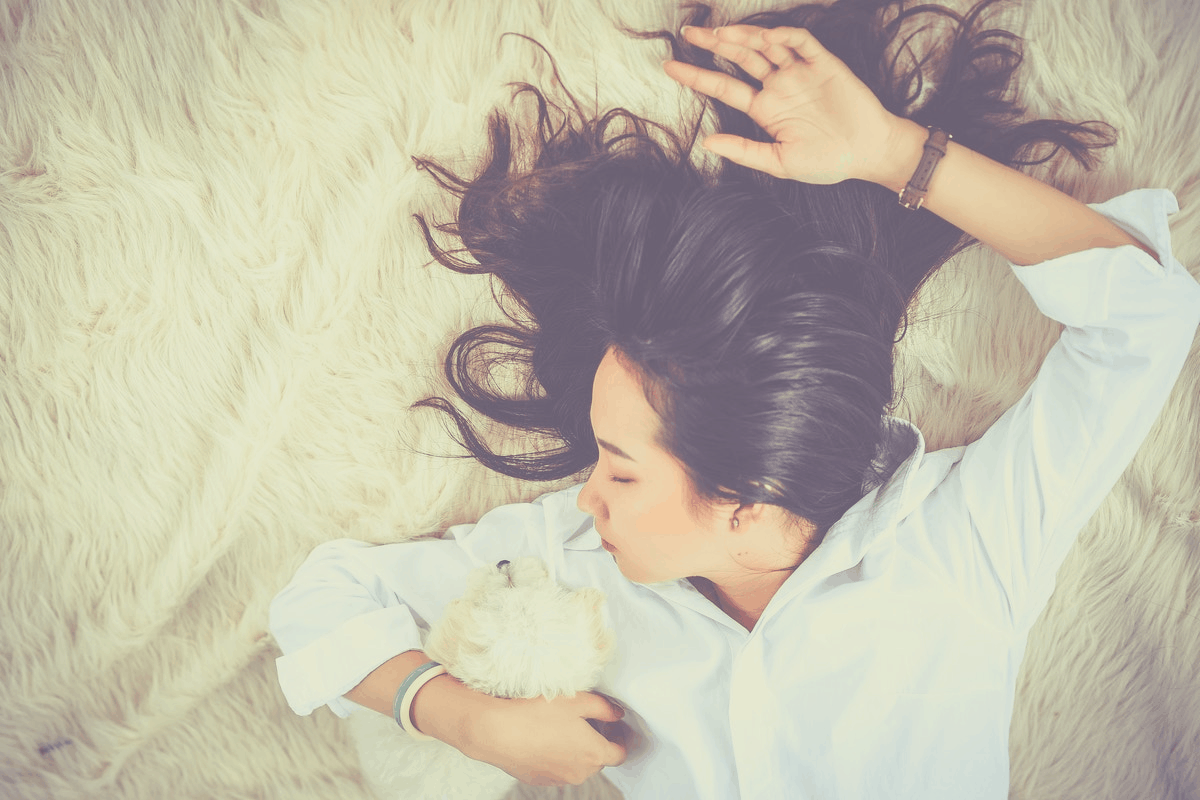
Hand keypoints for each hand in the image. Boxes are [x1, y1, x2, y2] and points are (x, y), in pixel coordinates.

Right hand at [465, 691, 628, 786]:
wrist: (498, 732)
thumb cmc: (538, 714)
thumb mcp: (577, 700)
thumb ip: (604, 707)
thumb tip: (617, 714)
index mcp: (594, 753)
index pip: (620, 754)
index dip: (619, 739)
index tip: (612, 726)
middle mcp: (580, 773)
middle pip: (598, 759)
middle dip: (595, 742)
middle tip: (583, 721)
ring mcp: (560, 779)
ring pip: (576, 765)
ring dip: (574, 751)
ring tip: (558, 728)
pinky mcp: (540, 780)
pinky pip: (556, 769)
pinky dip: (555, 757)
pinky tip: (542, 739)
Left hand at [664, 25, 902, 184]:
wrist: (869, 153)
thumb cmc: (827, 162)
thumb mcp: (779, 163)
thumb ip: (744, 151)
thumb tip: (707, 143)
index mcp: (765, 109)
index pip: (724, 87)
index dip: (697, 76)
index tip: (670, 66)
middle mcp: (778, 86)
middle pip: (740, 58)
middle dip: (715, 44)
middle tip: (689, 33)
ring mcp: (800, 72)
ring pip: (766, 46)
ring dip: (745, 36)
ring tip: (722, 33)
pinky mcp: (824, 64)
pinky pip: (801, 42)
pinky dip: (785, 35)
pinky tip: (768, 36)